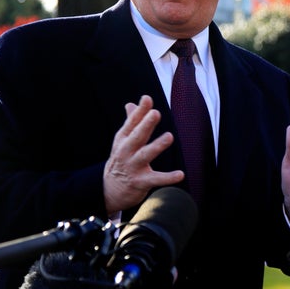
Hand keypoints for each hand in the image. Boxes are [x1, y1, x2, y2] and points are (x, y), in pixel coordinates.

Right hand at [103, 95, 183, 213]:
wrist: (109, 190)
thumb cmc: (121, 159)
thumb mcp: (122, 141)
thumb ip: (131, 122)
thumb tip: (131, 103)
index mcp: (123, 139)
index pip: (131, 123)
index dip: (140, 111)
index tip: (147, 98)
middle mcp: (126, 152)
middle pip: (137, 136)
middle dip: (146, 124)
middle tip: (156, 113)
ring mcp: (133, 167)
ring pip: (146, 155)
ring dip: (157, 146)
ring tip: (169, 136)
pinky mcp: (141, 182)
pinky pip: (156, 179)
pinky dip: (168, 177)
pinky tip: (180, 174)